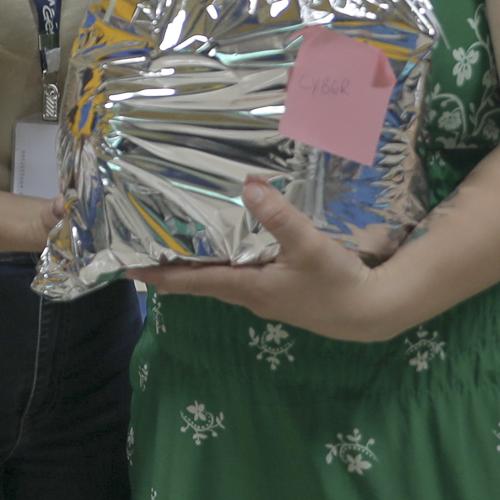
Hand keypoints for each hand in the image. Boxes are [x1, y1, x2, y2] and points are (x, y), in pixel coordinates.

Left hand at [135, 180, 407, 341]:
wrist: (371, 313)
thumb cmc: (338, 283)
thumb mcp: (310, 245)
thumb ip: (279, 216)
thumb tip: (248, 186)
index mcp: (248, 287)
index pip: (192, 281)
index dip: (159, 274)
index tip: (128, 270)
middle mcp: (251, 296)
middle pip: (201, 281)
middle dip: (173, 267)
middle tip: (145, 248)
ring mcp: (266, 298)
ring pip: (222, 279)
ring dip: (199, 266)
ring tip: (177, 245)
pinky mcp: (283, 294)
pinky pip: (243, 277)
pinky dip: (227, 264)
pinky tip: (230, 250)